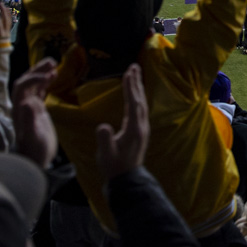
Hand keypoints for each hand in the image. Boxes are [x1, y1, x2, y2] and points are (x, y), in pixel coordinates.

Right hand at [0, 3, 12, 42]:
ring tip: (4, 6)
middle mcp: (6, 32)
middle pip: (6, 19)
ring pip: (9, 20)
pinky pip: (9, 22)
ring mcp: (8, 32)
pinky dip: (8, 16)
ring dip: (7, 13)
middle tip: (0, 4)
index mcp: (0, 34)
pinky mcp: (8, 32)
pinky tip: (6, 12)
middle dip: (4, 11)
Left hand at [11, 58, 57, 167]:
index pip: (22, 86)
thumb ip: (29, 120)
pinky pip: (40, 91)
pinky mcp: (37, 110)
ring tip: (54, 65)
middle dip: (37, 71)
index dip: (33, 78)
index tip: (49, 76)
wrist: (36, 161)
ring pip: (33, 85)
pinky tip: (54, 76)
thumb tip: (27, 102)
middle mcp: (22, 105)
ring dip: (42, 74)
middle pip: (26, 81)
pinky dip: (46, 82)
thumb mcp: (34, 137)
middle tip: (52, 62)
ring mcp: (30, 107)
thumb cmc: (35, 151)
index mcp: (19, 109)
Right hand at [96, 64, 150, 181]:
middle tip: (134, 67)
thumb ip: (105, 140)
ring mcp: (142, 129)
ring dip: (138, 88)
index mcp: (133, 129)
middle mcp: (141, 126)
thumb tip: (103, 127)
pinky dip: (138, 98)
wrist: (127, 179)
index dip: (130, 87)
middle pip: (140, 100)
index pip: (133, 103)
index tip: (128, 73)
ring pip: (142, 104)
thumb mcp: (106, 154)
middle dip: (137, 83)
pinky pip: (140, 109)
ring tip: (135, 75)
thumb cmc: (114, 166)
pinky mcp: (140, 131)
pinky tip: (135, 95)